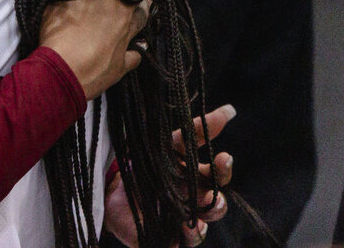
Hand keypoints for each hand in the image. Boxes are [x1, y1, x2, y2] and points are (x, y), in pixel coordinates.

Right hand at [39, 0, 151, 98]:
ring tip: (142, 7)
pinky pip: (135, 54)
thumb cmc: (61, 27)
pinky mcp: (122, 64)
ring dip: (143, 12)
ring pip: (143, 21)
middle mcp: (125, 13)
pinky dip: (136, 49)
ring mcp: (126, 40)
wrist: (63, 72)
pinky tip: (137, 47)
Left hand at [104, 104, 235, 246]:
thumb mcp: (168, 144)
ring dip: (199, 224)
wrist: (113, 187)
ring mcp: (182, 221)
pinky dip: (185, 238)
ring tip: (193, 218)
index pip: (218, 175)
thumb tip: (231, 110)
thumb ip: (196, 130)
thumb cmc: (147, 164)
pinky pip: (182, 243)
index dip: (223, 168)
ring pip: (202, 228)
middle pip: (216, 205)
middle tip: (208, 198)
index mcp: (196, 178)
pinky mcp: (166, 237)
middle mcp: (193, 201)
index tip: (224, 157)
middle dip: (218, 202)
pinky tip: (182, 232)